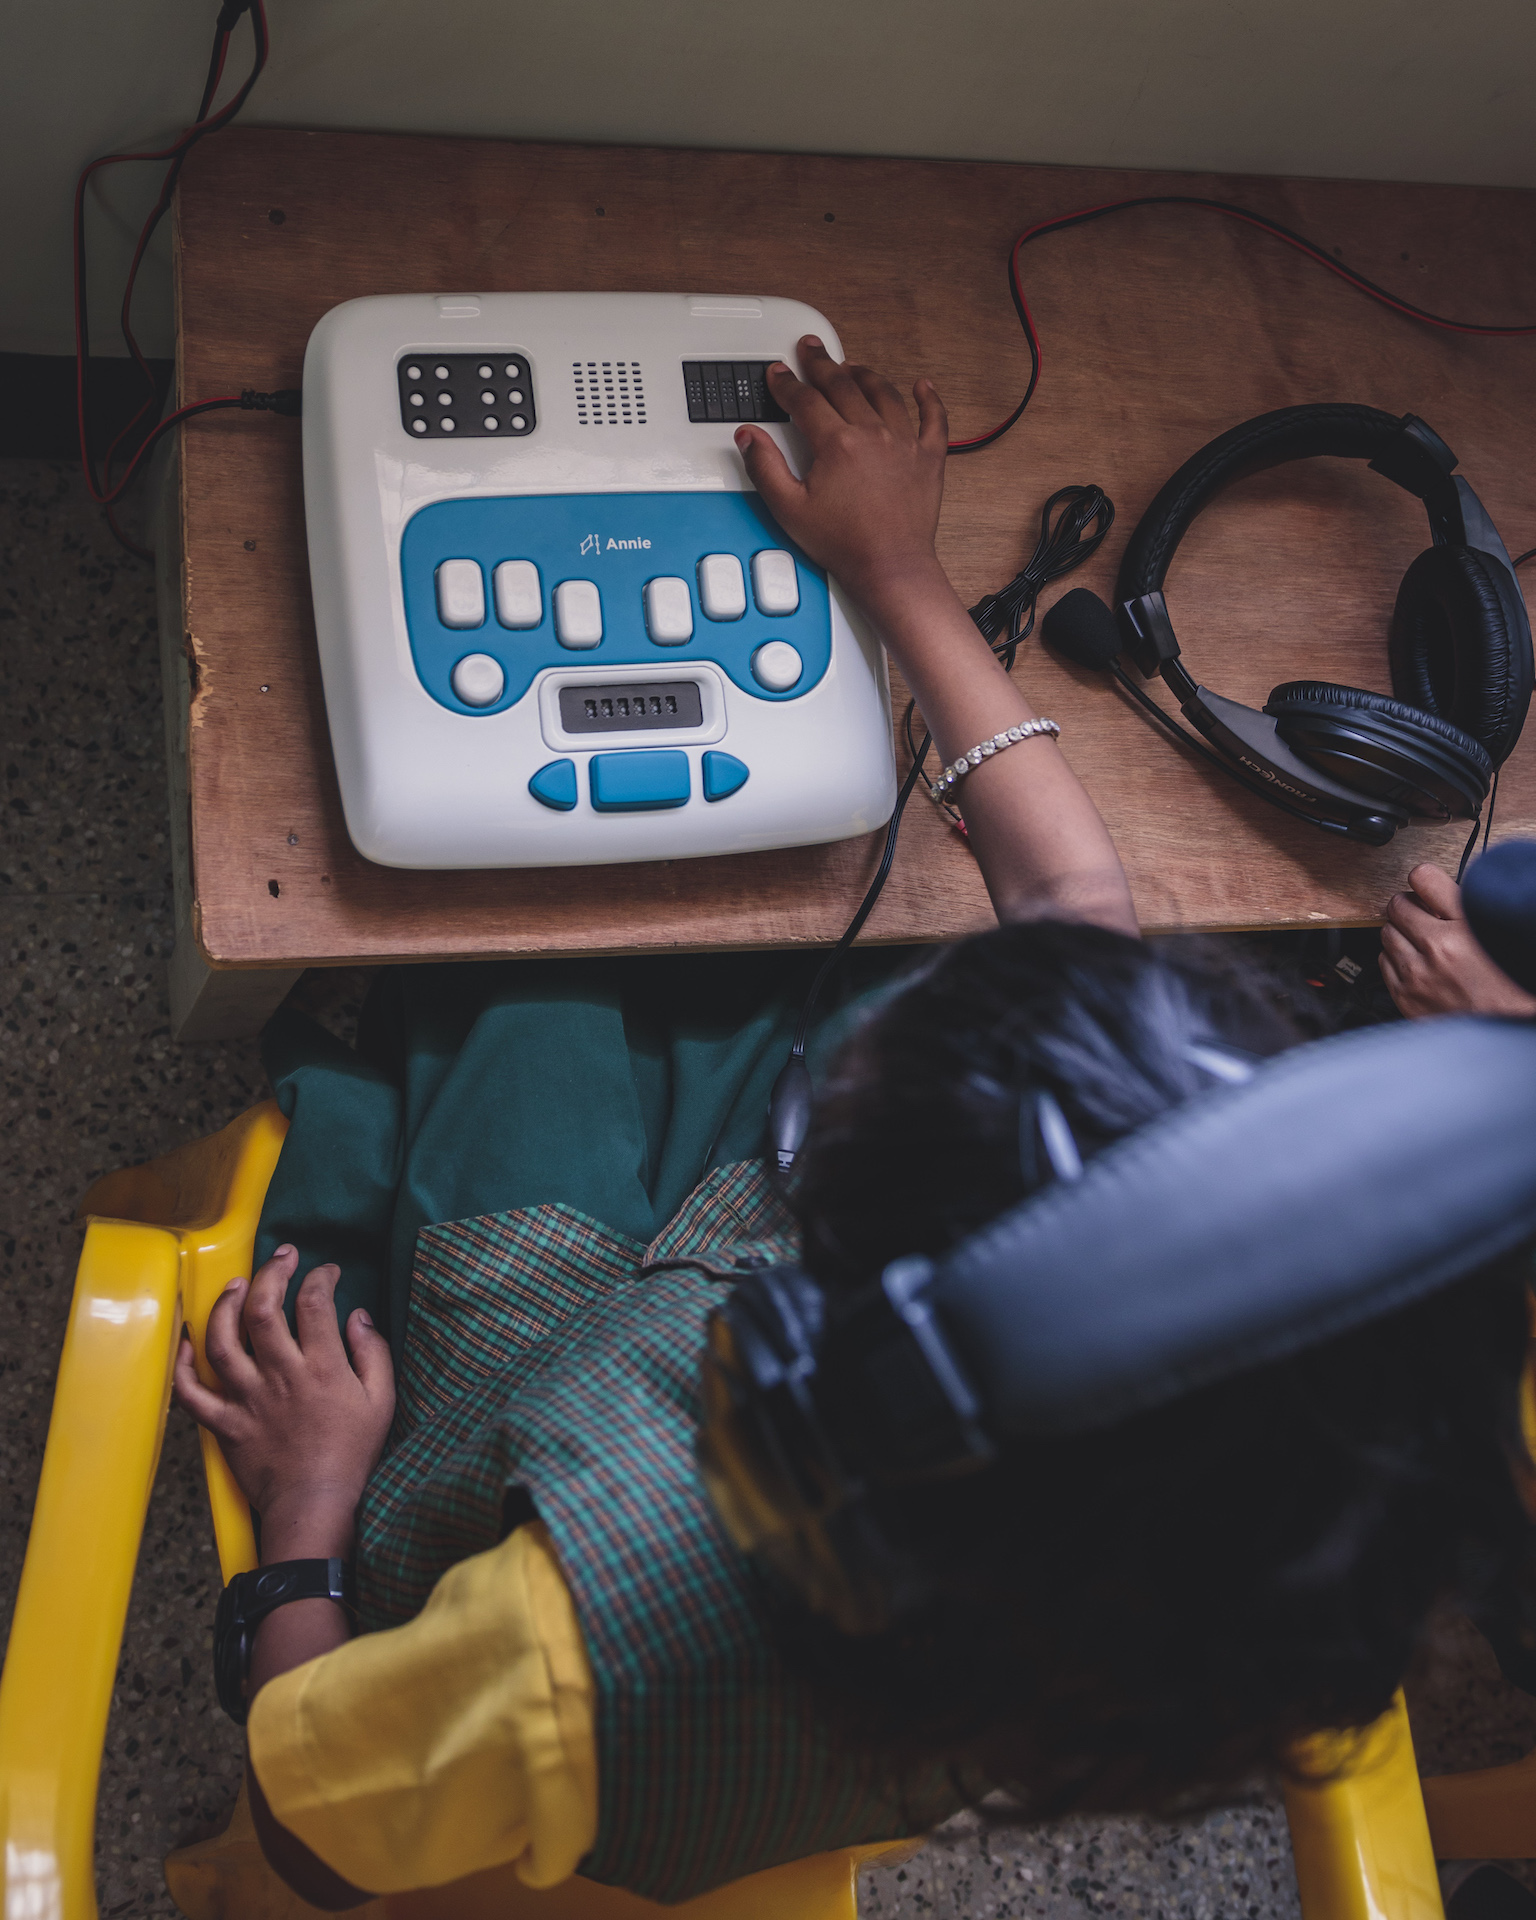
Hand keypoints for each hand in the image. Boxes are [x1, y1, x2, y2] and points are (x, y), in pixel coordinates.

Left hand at [173, 1246, 393, 1560]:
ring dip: (225, 1307)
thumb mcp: (382, 1401)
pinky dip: (183, 1366)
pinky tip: (186, 1342)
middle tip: (281, 1257)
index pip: (315, 1303)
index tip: (326, 1272)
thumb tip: (357, 1316)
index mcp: (323, 1367)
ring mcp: (248, 1399)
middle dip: (271, 1274)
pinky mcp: (226, 1423)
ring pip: (223, 1341)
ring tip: (236, 1286)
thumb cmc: (353, 1455)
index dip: (320, 1277)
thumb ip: (373, 1353)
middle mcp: (281, 1376)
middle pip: (264, 1311)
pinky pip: (193, 1393)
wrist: (315, 1506)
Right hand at [733, 335, 948, 611]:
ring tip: (852, 366)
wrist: (890, 566)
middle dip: (822, 363)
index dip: (787, 384)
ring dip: (865, 374)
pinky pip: (933, 419)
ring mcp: (904, 443)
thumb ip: (765, 468)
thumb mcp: (789, 509)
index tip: (778, 374)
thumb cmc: (844, 544)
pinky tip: (923, 386)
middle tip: (811, 349)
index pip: (805, 400)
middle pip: (843, 385)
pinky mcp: (929, 458)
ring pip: (884, 393)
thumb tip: (749, 436)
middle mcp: (873, 434)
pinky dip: (929, 399)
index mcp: (837, 443)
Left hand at [1379, 862, 1535, 1018]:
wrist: (1509, 1025)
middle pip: (1397, 906)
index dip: (1425, 879)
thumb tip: (1435, 883)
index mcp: (1464, 927)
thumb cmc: (1508, 979)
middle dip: (1410, 906)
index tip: (1426, 885)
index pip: (1423, 877)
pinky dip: (1396, 958)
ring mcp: (1418, 976)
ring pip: (1386, 933)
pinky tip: (1416, 962)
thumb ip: (1462, 903)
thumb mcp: (1493, 928)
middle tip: (1425, 914)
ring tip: (1422, 940)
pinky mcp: (1407, 998)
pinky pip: (1384, 963)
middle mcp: (1437, 950)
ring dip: (1401, 932)